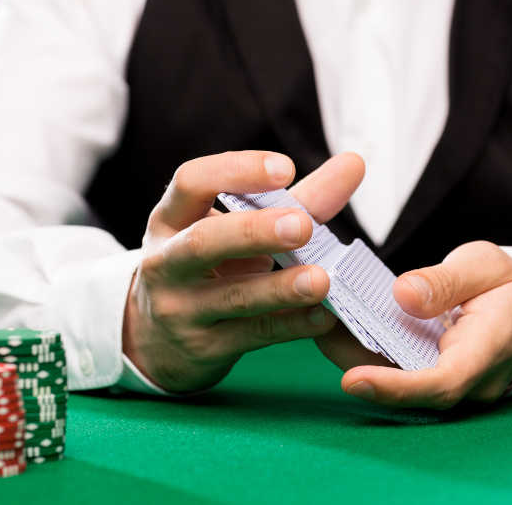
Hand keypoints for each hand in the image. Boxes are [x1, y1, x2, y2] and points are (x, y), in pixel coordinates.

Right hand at [123, 150, 364, 392]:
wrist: (157, 339)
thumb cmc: (211, 266)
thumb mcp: (236, 229)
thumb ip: (296, 199)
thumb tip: (353, 163)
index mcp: (171, 219)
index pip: (190, 182)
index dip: (236, 171)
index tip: (285, 168)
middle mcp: (166, 262)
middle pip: (204, 242)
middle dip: (254, 231)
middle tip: (303, 225)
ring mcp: (180, 309)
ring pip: (232, 296)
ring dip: (280, 288)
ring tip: (322, 280)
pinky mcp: (204, 348)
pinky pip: (253, 335)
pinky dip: (292, 325)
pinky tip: (323, 316)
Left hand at [316, 241, 511, 408]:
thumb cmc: (505, 286)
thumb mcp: (483, 265)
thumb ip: (446, 281)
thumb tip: (403, 295)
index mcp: (492, 348)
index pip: (445, 382)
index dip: (397, 387)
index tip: (354, 379)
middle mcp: (473, 380)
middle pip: (414, 392)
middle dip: (363, 370)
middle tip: (320, 333)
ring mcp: (454, 388)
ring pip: (401, 386)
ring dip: (358, 360)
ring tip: (322, 324)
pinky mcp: (435, 382)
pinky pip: (399, 376)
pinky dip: (367, 355)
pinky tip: (338, 329)